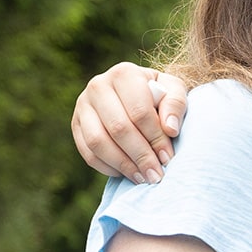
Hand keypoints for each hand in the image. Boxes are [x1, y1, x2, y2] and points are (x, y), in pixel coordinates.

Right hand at [73, 63, 190, 182]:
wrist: (137, 94)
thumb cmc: (160, 94)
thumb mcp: (174, 91)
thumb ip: (176, 105)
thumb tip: (170, 129)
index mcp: (124, 74)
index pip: (139, 111)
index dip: (155, 138)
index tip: (168, 157)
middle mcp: (98, 86)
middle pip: (118, 128)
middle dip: (140, 155)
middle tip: (156, 175)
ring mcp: (83, 105)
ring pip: (98, 142)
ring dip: (123, 165)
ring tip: (143, 178)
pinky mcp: (76, 124)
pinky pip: (87, 152)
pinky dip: (107, 167)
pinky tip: (127, 174)